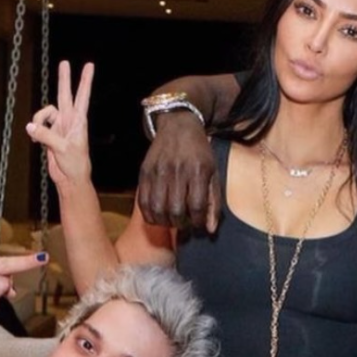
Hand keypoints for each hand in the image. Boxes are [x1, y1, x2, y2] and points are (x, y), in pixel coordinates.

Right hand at [26, 61, 95, 189]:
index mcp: (79, 121)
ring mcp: (59, 126)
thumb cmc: (75, 163)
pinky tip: (36, 140)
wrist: (69, 178)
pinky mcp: (50, 134)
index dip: (85, 81)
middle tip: (64, 62)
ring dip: (38, 119)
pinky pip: (38, 125)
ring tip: (37, 134)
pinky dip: (34, 130)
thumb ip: (46, 135)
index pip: (82, 96)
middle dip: (64, 79)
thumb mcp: (62, 148)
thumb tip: (30, 126)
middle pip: (65, 94)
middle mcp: (69, 120)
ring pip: (45, 113)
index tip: (89, 66)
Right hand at [137, 111, 220, 231]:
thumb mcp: (214, 173)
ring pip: (157, 209)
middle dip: (181, 224)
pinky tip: (158, 216)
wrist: (178, 126)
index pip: (196, 206)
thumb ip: (214, 202)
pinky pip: (142, 202)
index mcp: (198, 171)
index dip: (198, 221)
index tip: (199, 223)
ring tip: (172, 221)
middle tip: (185, 223)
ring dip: (165, 222)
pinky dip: (150, 215)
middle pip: (175, 211)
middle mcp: (177, 171)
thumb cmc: (200, 153)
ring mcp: (158, 172)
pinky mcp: (144, 172)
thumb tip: (210, 230)